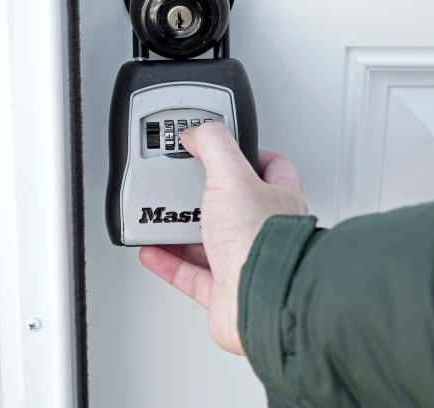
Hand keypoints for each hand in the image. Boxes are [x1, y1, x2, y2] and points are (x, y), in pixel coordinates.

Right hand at [138, 122, 307, 354]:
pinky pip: (192, 275)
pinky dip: (170, 262)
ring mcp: (246, 262)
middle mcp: (265, 230)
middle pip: (233, 204)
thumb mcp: (232, 175)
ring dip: (183, 231)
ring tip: (162, 216)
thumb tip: (198, 132)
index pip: (269, 165)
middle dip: (205, 195)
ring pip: (210, 241)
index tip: (217, 145)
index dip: (244, 151)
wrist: (263, 302)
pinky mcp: (226, 292)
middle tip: (182, 183)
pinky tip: (155, 251)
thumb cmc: (262, 242)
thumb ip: (214, 145)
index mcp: (278, 197)